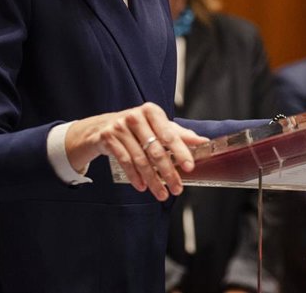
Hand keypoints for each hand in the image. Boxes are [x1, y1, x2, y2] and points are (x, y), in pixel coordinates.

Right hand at [64, 102, 207, 199]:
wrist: (102, 127)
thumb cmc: (137, 126)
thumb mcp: (157, 126)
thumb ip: (179, 134)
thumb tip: (203, 141)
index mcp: (152, 111)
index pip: (169, 134)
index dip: (181, 151)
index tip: (189, 167)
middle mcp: (136, 117)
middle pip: (155, 150)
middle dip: (168, 172)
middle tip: (177, 188)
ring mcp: (120, 127)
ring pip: (140, 159)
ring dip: (152, 180)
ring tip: (162, 193)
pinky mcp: (108, 138)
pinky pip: (125, 162)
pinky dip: (135, 177)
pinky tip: (142, 186)